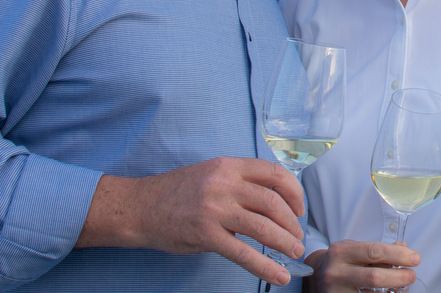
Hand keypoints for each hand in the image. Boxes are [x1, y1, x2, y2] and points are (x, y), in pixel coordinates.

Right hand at [78, 157, 304, 285]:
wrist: (139, 207)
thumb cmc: (177, 193)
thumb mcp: (211, 175)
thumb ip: (240, 184)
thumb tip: (273, 205)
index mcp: (228, 166)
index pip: (274, 173)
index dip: (294, 192)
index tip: (300, 208)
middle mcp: (224, 184)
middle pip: (273, 201)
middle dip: (292, 222)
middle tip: (297, 236)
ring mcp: (215, 209)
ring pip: (263, 227)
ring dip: (285, 242)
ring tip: (294, 253)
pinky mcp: (206, 235)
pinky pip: (243, 253)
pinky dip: (265, 266)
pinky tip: (279, 275)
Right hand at [303, 241, 419, 291]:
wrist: (313, 279)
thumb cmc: (341, 263)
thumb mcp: (354, 250)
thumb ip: (378, 250)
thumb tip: (405, 247)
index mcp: (341, 251)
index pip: (374, 252)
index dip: (398, 255)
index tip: (415, 258)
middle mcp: (336, 272)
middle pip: (374, 277)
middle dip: (399, 277)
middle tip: (411, 275)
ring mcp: (336, 292)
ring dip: (392, 291)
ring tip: (402, 288)